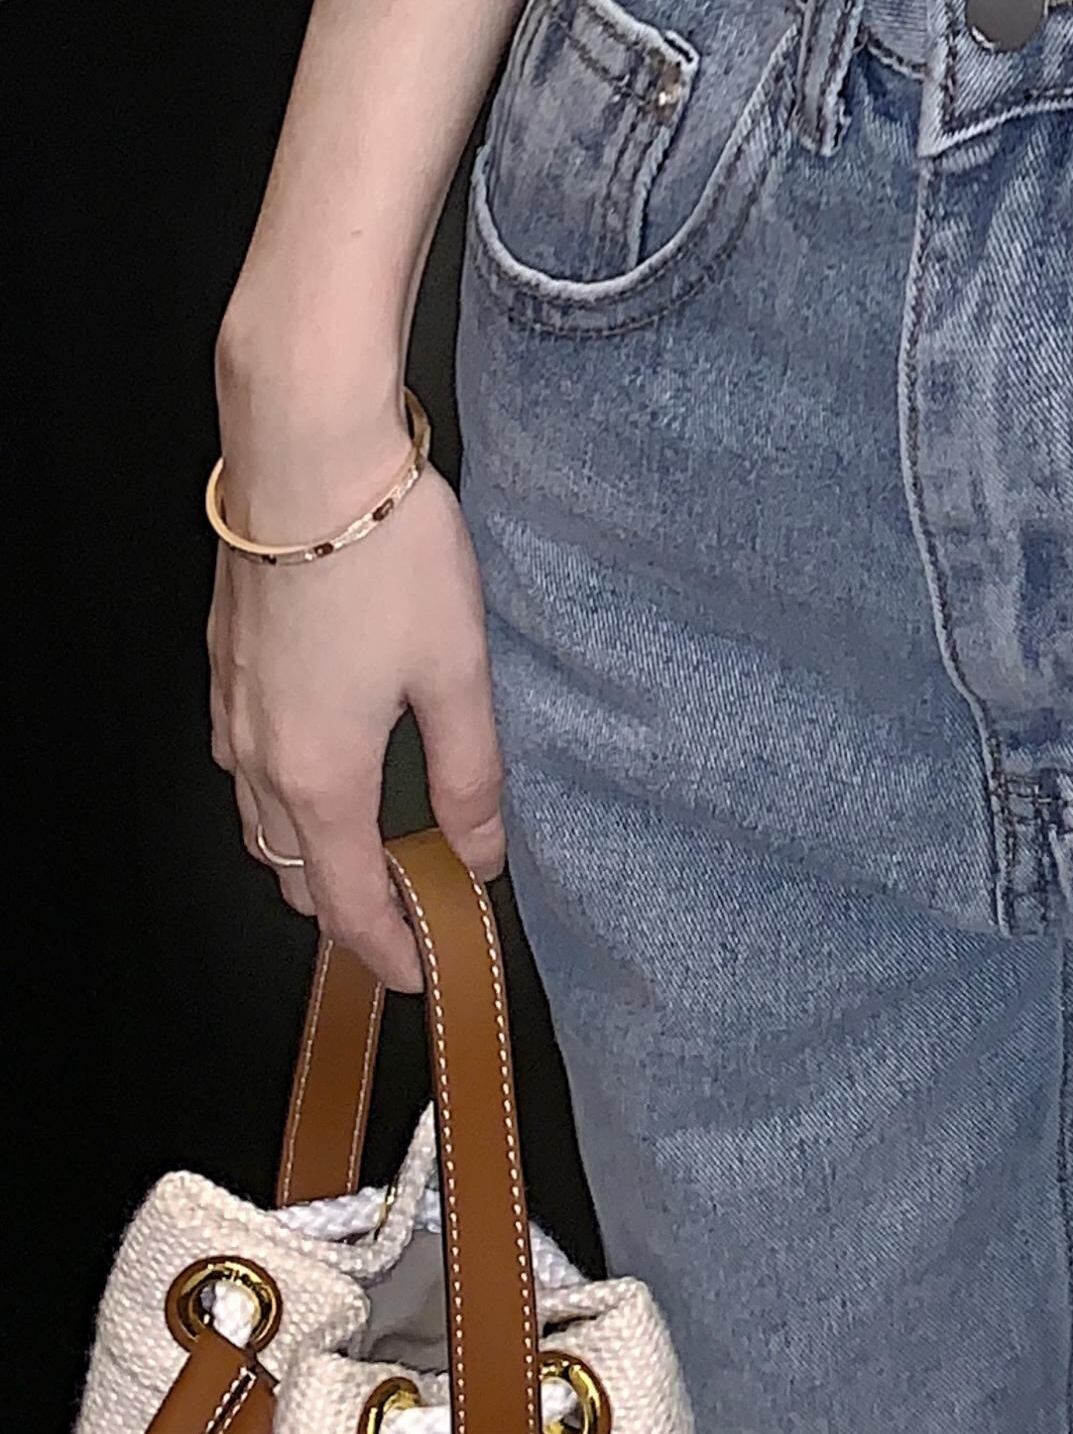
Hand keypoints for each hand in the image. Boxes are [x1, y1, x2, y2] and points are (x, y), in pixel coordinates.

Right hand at [210, 465, 506, 991]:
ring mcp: (233, 708)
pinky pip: (241, 758)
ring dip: (307, 850)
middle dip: (344, 907)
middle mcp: (259, 755)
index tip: (418, 971)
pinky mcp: (228, 661)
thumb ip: (470, 772)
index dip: (384, 949)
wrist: (308, 462)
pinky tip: (318, 756)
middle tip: (403, 913)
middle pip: (293, 871)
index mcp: (320, 775)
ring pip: (258, 818)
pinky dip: (279, 788)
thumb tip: (482, 852)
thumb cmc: (388, 556)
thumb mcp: (458, 668)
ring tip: (366, 847)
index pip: (345, 903)